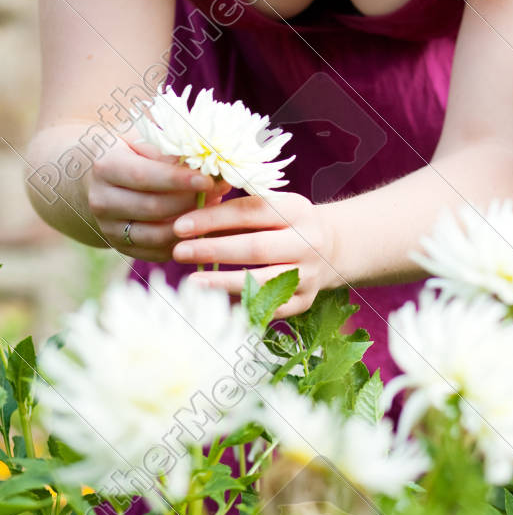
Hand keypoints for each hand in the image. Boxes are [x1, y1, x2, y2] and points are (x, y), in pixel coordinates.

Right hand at [86, 134, 230, 260]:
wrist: (96, 178)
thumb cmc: (129, 151)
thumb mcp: (142, 139)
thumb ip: (167, 149)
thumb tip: (202, 160)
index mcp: (105, 167)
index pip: (144, 177)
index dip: (178, 180)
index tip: (207, 179)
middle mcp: (101, 201)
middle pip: (152, 208)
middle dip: (190, 201)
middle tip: (220, 189)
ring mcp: (109, 228)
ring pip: (155, 235)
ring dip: (190, 223)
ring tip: (214, 205)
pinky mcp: (120, 247)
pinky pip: (157, 251)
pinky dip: (182, 241)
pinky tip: (202, 224)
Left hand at [171, 190, 338, 316]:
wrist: (332, 247)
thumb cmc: (288, 223)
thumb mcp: (274, 206)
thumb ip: (240, 211)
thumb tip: (194, 219)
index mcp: (297, 209)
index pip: (251, 211)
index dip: (214, 218)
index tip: (181, 225)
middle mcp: (308, 241)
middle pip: (256, 247)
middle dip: (214, 250)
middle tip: (178, 252)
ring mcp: (309, 273)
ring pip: (263, 280)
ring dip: (223, 282)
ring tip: (191, 282)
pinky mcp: (306, 300)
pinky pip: (271, 308)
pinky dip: (244, 306)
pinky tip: (217, 304)